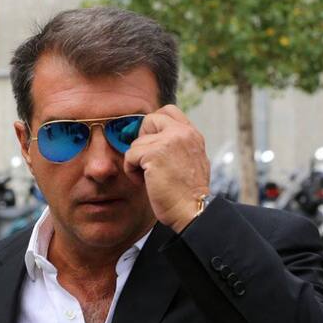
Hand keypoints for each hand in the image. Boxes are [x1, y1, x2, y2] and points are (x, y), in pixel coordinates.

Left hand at [124, 105, 210, 232]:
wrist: (193, 210)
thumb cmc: (188, 194)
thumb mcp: (191, 161)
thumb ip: (178, 146)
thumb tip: (156, 141)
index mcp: (192, 134)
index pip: (168, 111)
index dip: (154, 125)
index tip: (152, 145)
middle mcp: (182, 133)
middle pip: (149, 120)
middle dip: (142, 139)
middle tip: (147, 161)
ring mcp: (169, 141)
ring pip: (136, 142)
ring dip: (137, 162)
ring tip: (149, 178)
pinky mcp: (154, 153)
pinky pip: (130, 155)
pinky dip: (131, 171)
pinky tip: (144, 182)